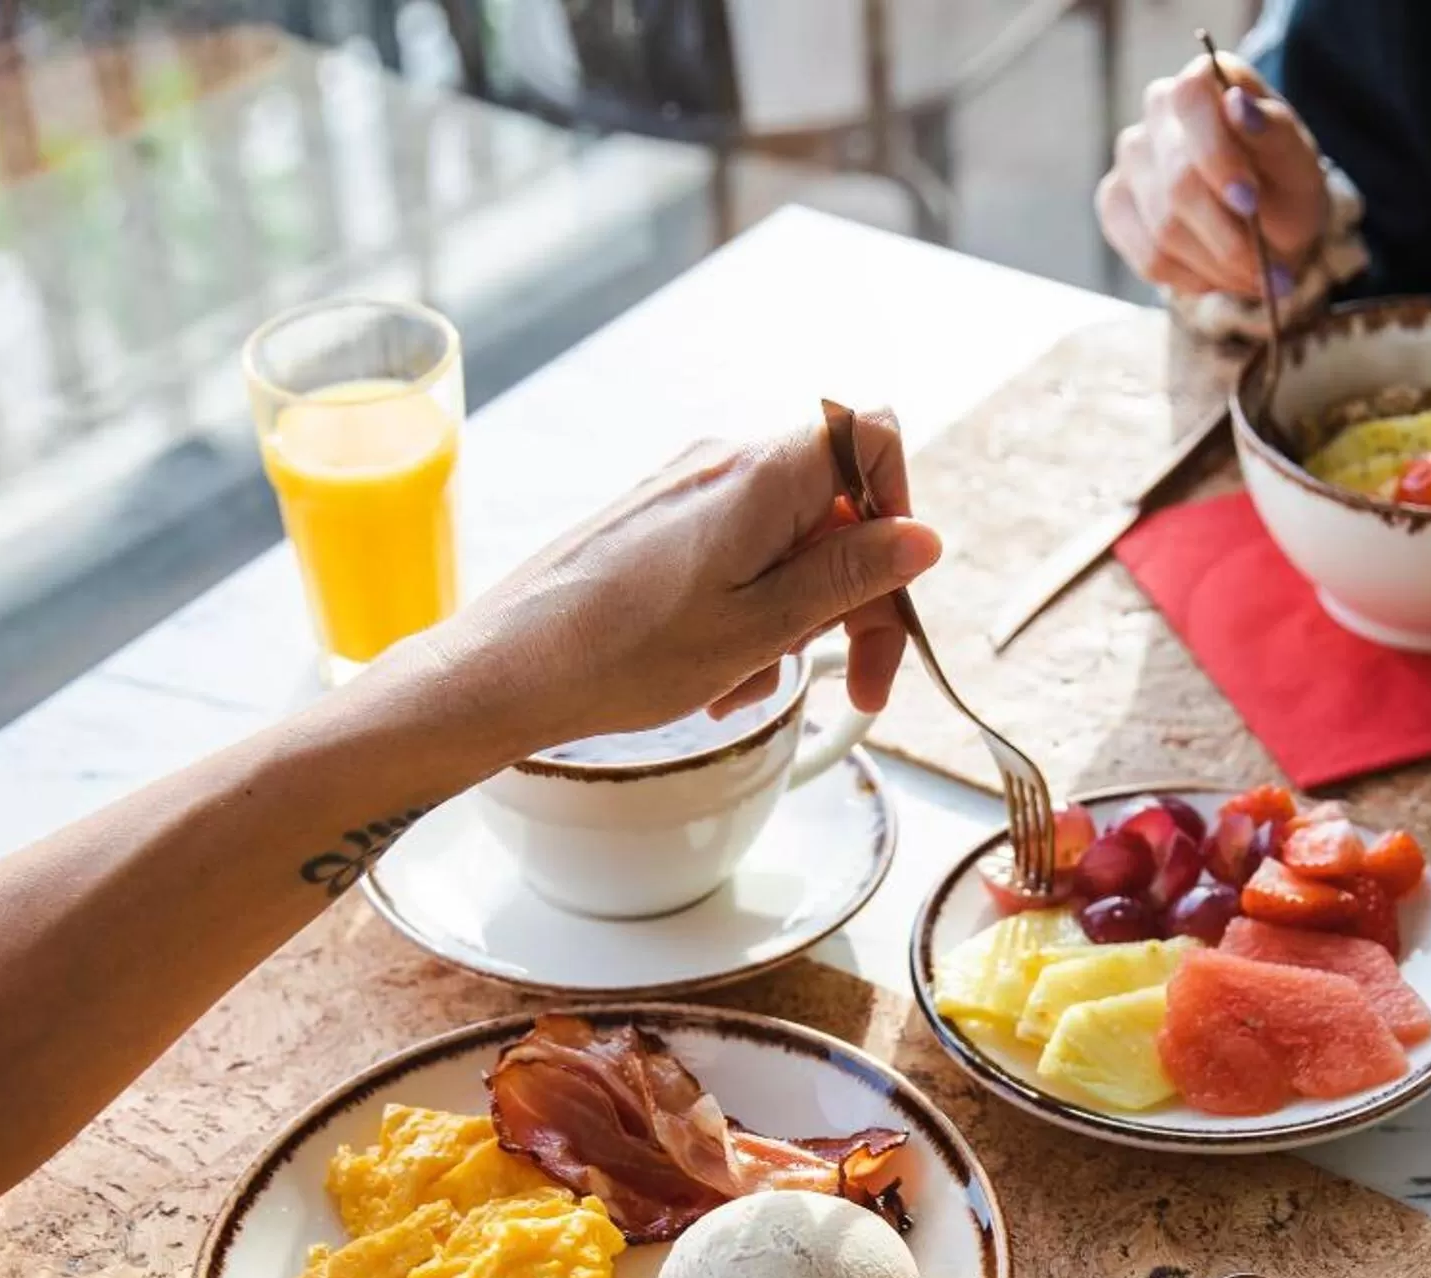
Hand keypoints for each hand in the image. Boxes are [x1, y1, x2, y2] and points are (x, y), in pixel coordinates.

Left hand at [382, 409, 941, 757]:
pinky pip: (741, 558)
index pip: (873, 438)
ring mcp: (692, 492)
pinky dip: (749, 615)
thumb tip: (924, 538)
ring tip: (752, 683)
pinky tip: (720, 673)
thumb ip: (848, 576)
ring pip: (790, 544)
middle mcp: (728, 465)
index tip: (891, 589)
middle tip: (856, 685)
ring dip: (796, 620)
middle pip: (839, 507)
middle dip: (855, 598)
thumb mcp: (759, 626)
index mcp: (762, 474)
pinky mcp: (663, 525)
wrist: (507, 670)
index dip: (902, 510)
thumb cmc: (620, 654)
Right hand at [1098, 52, 1328, 303]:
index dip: (1216, 154)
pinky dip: (1192, 278)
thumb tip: (1236, 103)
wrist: (1268, 228)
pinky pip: (1148, 256)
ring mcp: (1131, 158)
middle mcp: (1158, 109)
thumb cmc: (1284, 185)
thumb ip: (1273, 131)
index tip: (1250, 202)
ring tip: (1254, 276)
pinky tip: (1219, 275)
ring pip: (1164, 228)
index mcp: (1205, 80)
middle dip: (1229, 236)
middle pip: (1178, 182)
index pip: (1190, 99)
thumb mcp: (1298, 161)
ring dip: (1217, 265)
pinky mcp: (1115, 204)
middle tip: (1268, 268)